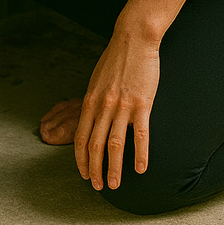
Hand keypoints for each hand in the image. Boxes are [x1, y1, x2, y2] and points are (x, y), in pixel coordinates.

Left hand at [73, 29, 159, 191]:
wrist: (134, 38)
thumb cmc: (116, 58)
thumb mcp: (97, 80)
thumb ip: (93, 101)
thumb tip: (90, 120)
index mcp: (90, 100)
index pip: (81, 137)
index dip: (81, 159)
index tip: (84, 174)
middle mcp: (103, 105)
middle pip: (95, 145)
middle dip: (95, 170)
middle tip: (99, 186)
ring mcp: (122, 105)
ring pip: (115, 145)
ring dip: (114, 168)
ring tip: (115, 185)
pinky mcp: (142, 103)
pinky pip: (140, 135)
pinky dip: (140, 154)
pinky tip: (141, 168)